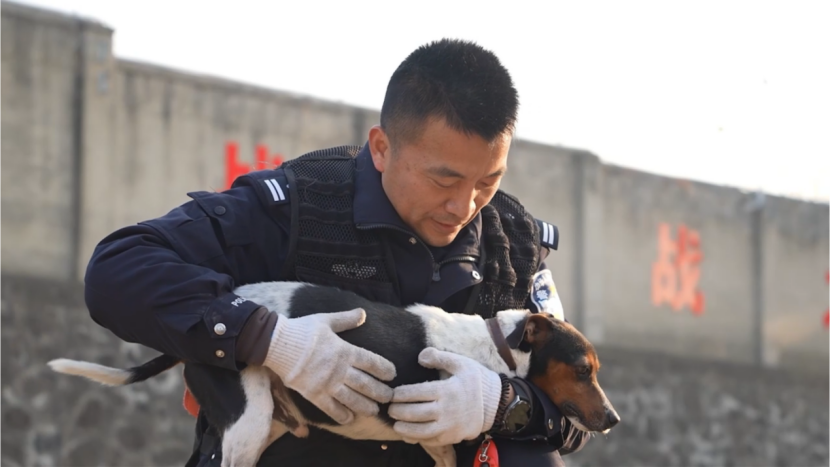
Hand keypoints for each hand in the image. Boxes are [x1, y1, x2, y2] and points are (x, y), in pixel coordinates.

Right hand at [263, 308, 396, 424]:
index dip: (384, 369)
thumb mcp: (325, 320)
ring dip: (365, 407)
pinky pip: (331, 409)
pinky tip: (349, 419)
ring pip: (352, 399)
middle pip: (366, 384)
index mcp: (344, 350)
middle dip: (380, 393)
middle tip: (389, 398)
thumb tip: (363, 313)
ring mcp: (327, 383)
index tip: (392, 375)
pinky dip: (342, 415)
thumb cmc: (302, 330)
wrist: (277, 343)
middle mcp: (339, 369)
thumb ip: (345, 319)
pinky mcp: (313, 394)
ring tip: (374, 411)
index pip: (372, 362)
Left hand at [388, 348, 501, 445]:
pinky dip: (416, 439)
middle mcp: (446, 410)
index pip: (416, 393)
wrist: (495, 404)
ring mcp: (449, 426)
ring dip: (404, 428)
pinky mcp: (452, 437)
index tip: (393, 393)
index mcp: (446, 390)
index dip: (400, 394)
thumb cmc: (475, 381)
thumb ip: (439, 357)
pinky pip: (430, 441)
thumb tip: (420, 357)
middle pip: (415, 413)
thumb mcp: (461, 363)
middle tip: (390, 408)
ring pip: (420, 431)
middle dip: (398, 411)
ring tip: (396, 423)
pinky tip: (408, 434)